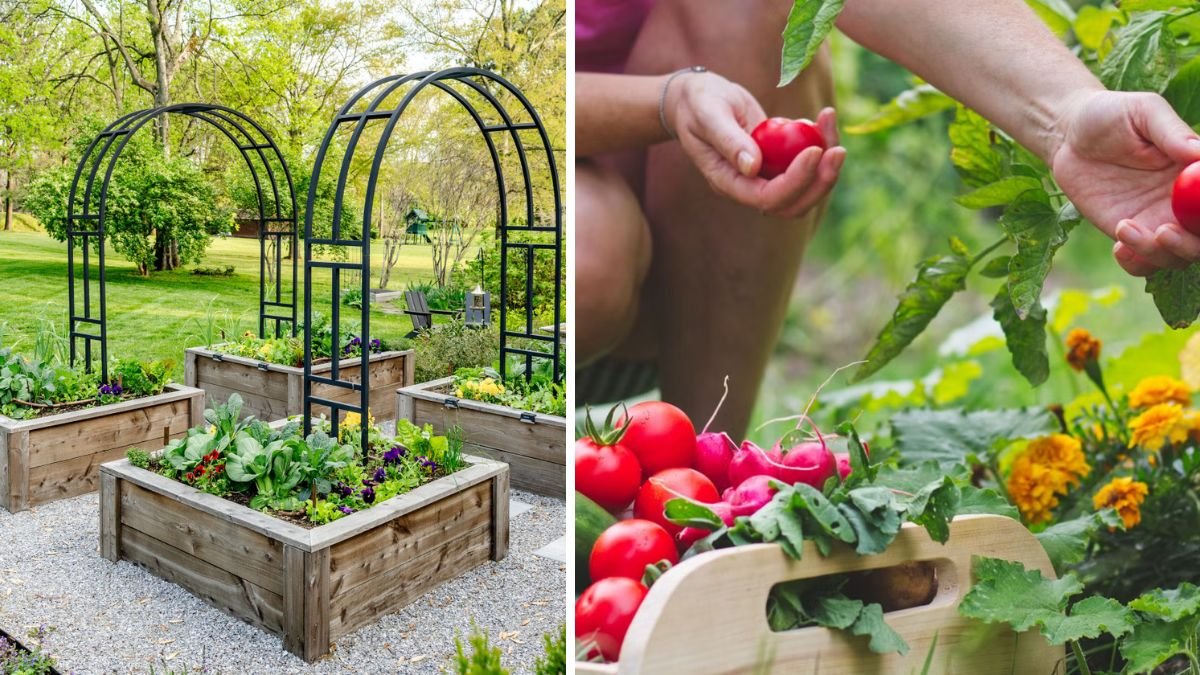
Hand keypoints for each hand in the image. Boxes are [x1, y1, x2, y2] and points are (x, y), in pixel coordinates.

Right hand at [664, 71, 845, 217]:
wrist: (698, 100)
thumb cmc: (698, 104)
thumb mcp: (708, 115)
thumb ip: (728, 140)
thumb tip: (752, 167)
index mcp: (728, 182)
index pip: (767, 198)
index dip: (796, 180)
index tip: (815, 150)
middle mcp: (748, 186)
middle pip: (793, 205)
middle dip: (820, 182)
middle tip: (838, 150)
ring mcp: (765, 176)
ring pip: (806, 189)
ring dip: (827, 165)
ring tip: (830, 122)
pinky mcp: (777, 162)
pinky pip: (808, 165)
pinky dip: (822, 143)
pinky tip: (822, 117)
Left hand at [1050, 90, 1199, 275]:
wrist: (1068, 134)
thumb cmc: (1111, 115)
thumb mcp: (1143, 112)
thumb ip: (1171, 132)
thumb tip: (1198, 153)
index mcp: (1196, 172)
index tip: (1197, 210)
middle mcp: (1184, 200)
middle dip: (1192, 244)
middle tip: (1163, 232)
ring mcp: (1157, 219)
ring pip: (1178, 255)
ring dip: (1160, 254)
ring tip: (1125, 228)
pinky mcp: (1128, 232)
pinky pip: (1143, 262)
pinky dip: (1137, 264)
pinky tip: (1119, 246)